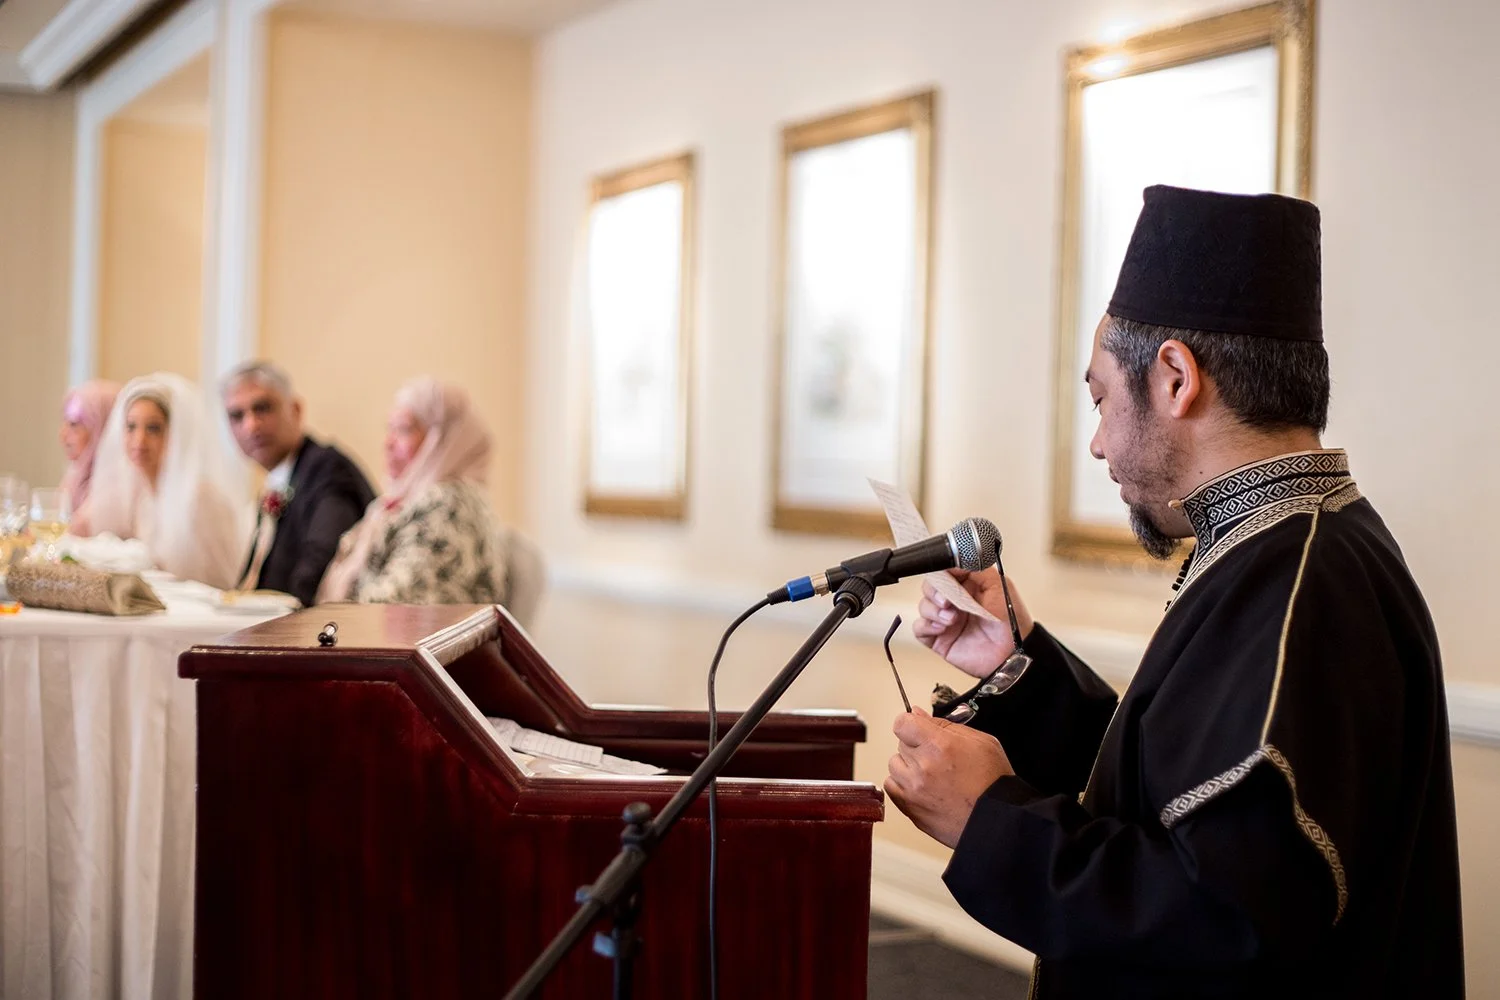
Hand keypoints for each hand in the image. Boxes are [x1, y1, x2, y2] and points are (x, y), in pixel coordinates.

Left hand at [884, 709, 1013, 848]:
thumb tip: (917, 714)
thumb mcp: (981, 742)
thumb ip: (945, 725)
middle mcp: (922, 766)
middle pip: (901, 743)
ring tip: (933, 776)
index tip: (917, 730)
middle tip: (939, 758)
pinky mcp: (908, 807)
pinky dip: (903, 785)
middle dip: (917, 747)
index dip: (910, 724)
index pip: (902, 723)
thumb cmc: (993, 783)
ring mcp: (913, 789)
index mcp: (939, 745)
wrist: (996, 820)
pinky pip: (891, 786)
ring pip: (895, 765)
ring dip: (909, 766)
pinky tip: (923, 788)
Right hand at [913, 569, 1033, 678]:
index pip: (945, 572)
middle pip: (930, 587)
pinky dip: (926, 625)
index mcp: (967, 586)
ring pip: (924, 606)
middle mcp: (954, 601)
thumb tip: (955, 562)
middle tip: (947, 600)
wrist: (1012, 653)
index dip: (942, 573)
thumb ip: (977, 568)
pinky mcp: (939, 638)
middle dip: (935, 592)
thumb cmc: (1011, 622)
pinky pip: (919, 628)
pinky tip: (942, 628)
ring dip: (934, 610)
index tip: (947, 577)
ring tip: (952, 618)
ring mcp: (945, 619)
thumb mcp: (998, 586)